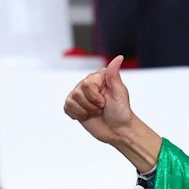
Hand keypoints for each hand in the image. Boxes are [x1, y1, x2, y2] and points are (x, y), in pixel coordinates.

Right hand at [63, 55, 161, 173]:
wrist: (118, 130)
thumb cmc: (121, 112)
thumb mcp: (120, 93)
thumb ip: (114, 75)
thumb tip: (119, 58)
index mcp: (99, 77)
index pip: (86, 83)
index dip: (95, 97)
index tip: (105, 102)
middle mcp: (88, 83)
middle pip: (77, 92)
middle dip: (91, 105)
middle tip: (101, 108)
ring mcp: (80, 94)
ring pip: (71, 100)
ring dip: (85, 111)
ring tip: (95, 112)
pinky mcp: (75, 106)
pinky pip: (67, 107)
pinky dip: (77, 114)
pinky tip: (87, 115)